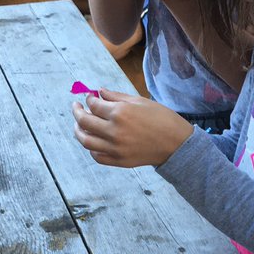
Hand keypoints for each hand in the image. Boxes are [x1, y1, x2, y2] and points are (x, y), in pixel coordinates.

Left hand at [72, 89, 191, 166]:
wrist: (176, 144)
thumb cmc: (161, 118)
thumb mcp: (139, 101)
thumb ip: (116, 96)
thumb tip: (98, 92)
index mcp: (120, 113)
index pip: (94, 105)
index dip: (89, 99)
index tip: (90, 97)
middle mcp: (114, 131)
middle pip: (84, 121)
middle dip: (77, 112)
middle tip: (76, 107)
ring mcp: (115, 148)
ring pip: (86, 140)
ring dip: (78, 131)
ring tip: (78, 125)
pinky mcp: (119, 161)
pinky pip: (97, 156)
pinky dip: (91, 148)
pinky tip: (92, 140)